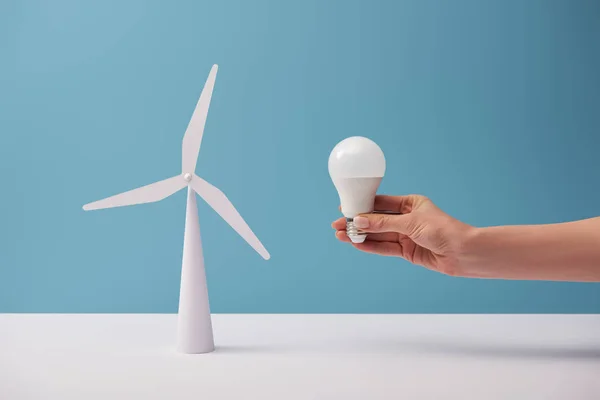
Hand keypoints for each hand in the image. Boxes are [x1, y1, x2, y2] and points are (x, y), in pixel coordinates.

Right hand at [332, 195, 472, 275]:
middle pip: (376, 220)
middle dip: (357, 222)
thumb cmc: (444, 231)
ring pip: (378, 235)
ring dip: (360, 235)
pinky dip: (370, 246)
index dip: (362, 206)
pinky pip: (385, 247)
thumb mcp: (411, 223)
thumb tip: (359, 220)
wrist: (464, 253)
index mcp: (411, 204)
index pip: (381, 203)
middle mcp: (407, 218)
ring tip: (341, 236)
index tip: (345, 207)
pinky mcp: (407, 251)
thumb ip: (383, 223)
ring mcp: (406, 235)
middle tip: (337, 225)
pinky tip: (356, 244)